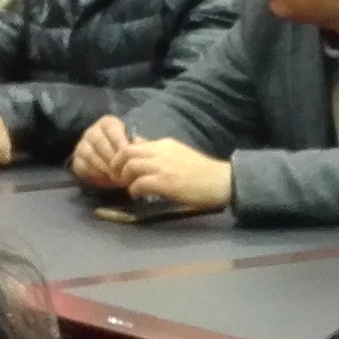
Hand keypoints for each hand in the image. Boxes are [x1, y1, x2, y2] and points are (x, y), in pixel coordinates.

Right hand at [67, 116, 135, 188]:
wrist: (109, 165)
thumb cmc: (124, 152)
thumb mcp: (132, 145)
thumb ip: (136, 144)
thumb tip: (139, 143)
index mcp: (107, 123)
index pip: (111, 128)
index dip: (119, 141)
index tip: (126, 154)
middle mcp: (92, 131)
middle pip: (99, 141)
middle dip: (112, 157)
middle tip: (122, 169)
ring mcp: (82, 145)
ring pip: (90, 154)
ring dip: (103, 166)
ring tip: (115, 175)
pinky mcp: (76, 159)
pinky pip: (82, 165)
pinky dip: (94, 173)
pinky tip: (105, 178)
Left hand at [112, 136, 231, 211]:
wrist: (221, 181)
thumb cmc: (202, 171)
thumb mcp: (177, 154)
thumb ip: (157, 151)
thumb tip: (136, 143)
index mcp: (164, 144)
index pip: (133, 144)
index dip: (122, 157)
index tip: (122, 168)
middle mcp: (161, 151)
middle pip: (127, 152)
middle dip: (117, 165)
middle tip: (119, 178)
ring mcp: (163, 167)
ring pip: (131, 166)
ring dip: (125, 178)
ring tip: (130, 187)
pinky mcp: (165, 183)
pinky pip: (139, 184)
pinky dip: (135, 190)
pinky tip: (139, 195)